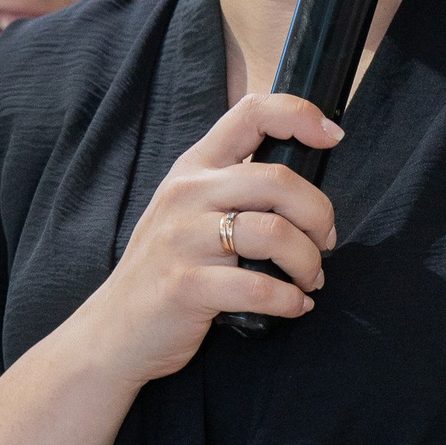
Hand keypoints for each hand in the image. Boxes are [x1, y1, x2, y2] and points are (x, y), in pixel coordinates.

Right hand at [85, 91, 342, 383]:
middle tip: (326, 243)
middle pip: (279, 180)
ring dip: (308, 262)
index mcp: (193, 168)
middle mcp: (187, 194)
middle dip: (319, 215)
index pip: (251, 113)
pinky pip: (260, 287)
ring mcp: (183, 239)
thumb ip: (231, 189)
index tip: (332, 136)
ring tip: (310, 280)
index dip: (300, 115)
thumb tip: (299, 190)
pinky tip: (293, 307)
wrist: (113, 331)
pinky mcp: (187, 285)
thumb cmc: (164, 271)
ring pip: (275, 234)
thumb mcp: (187, 213)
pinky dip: (289, 301)